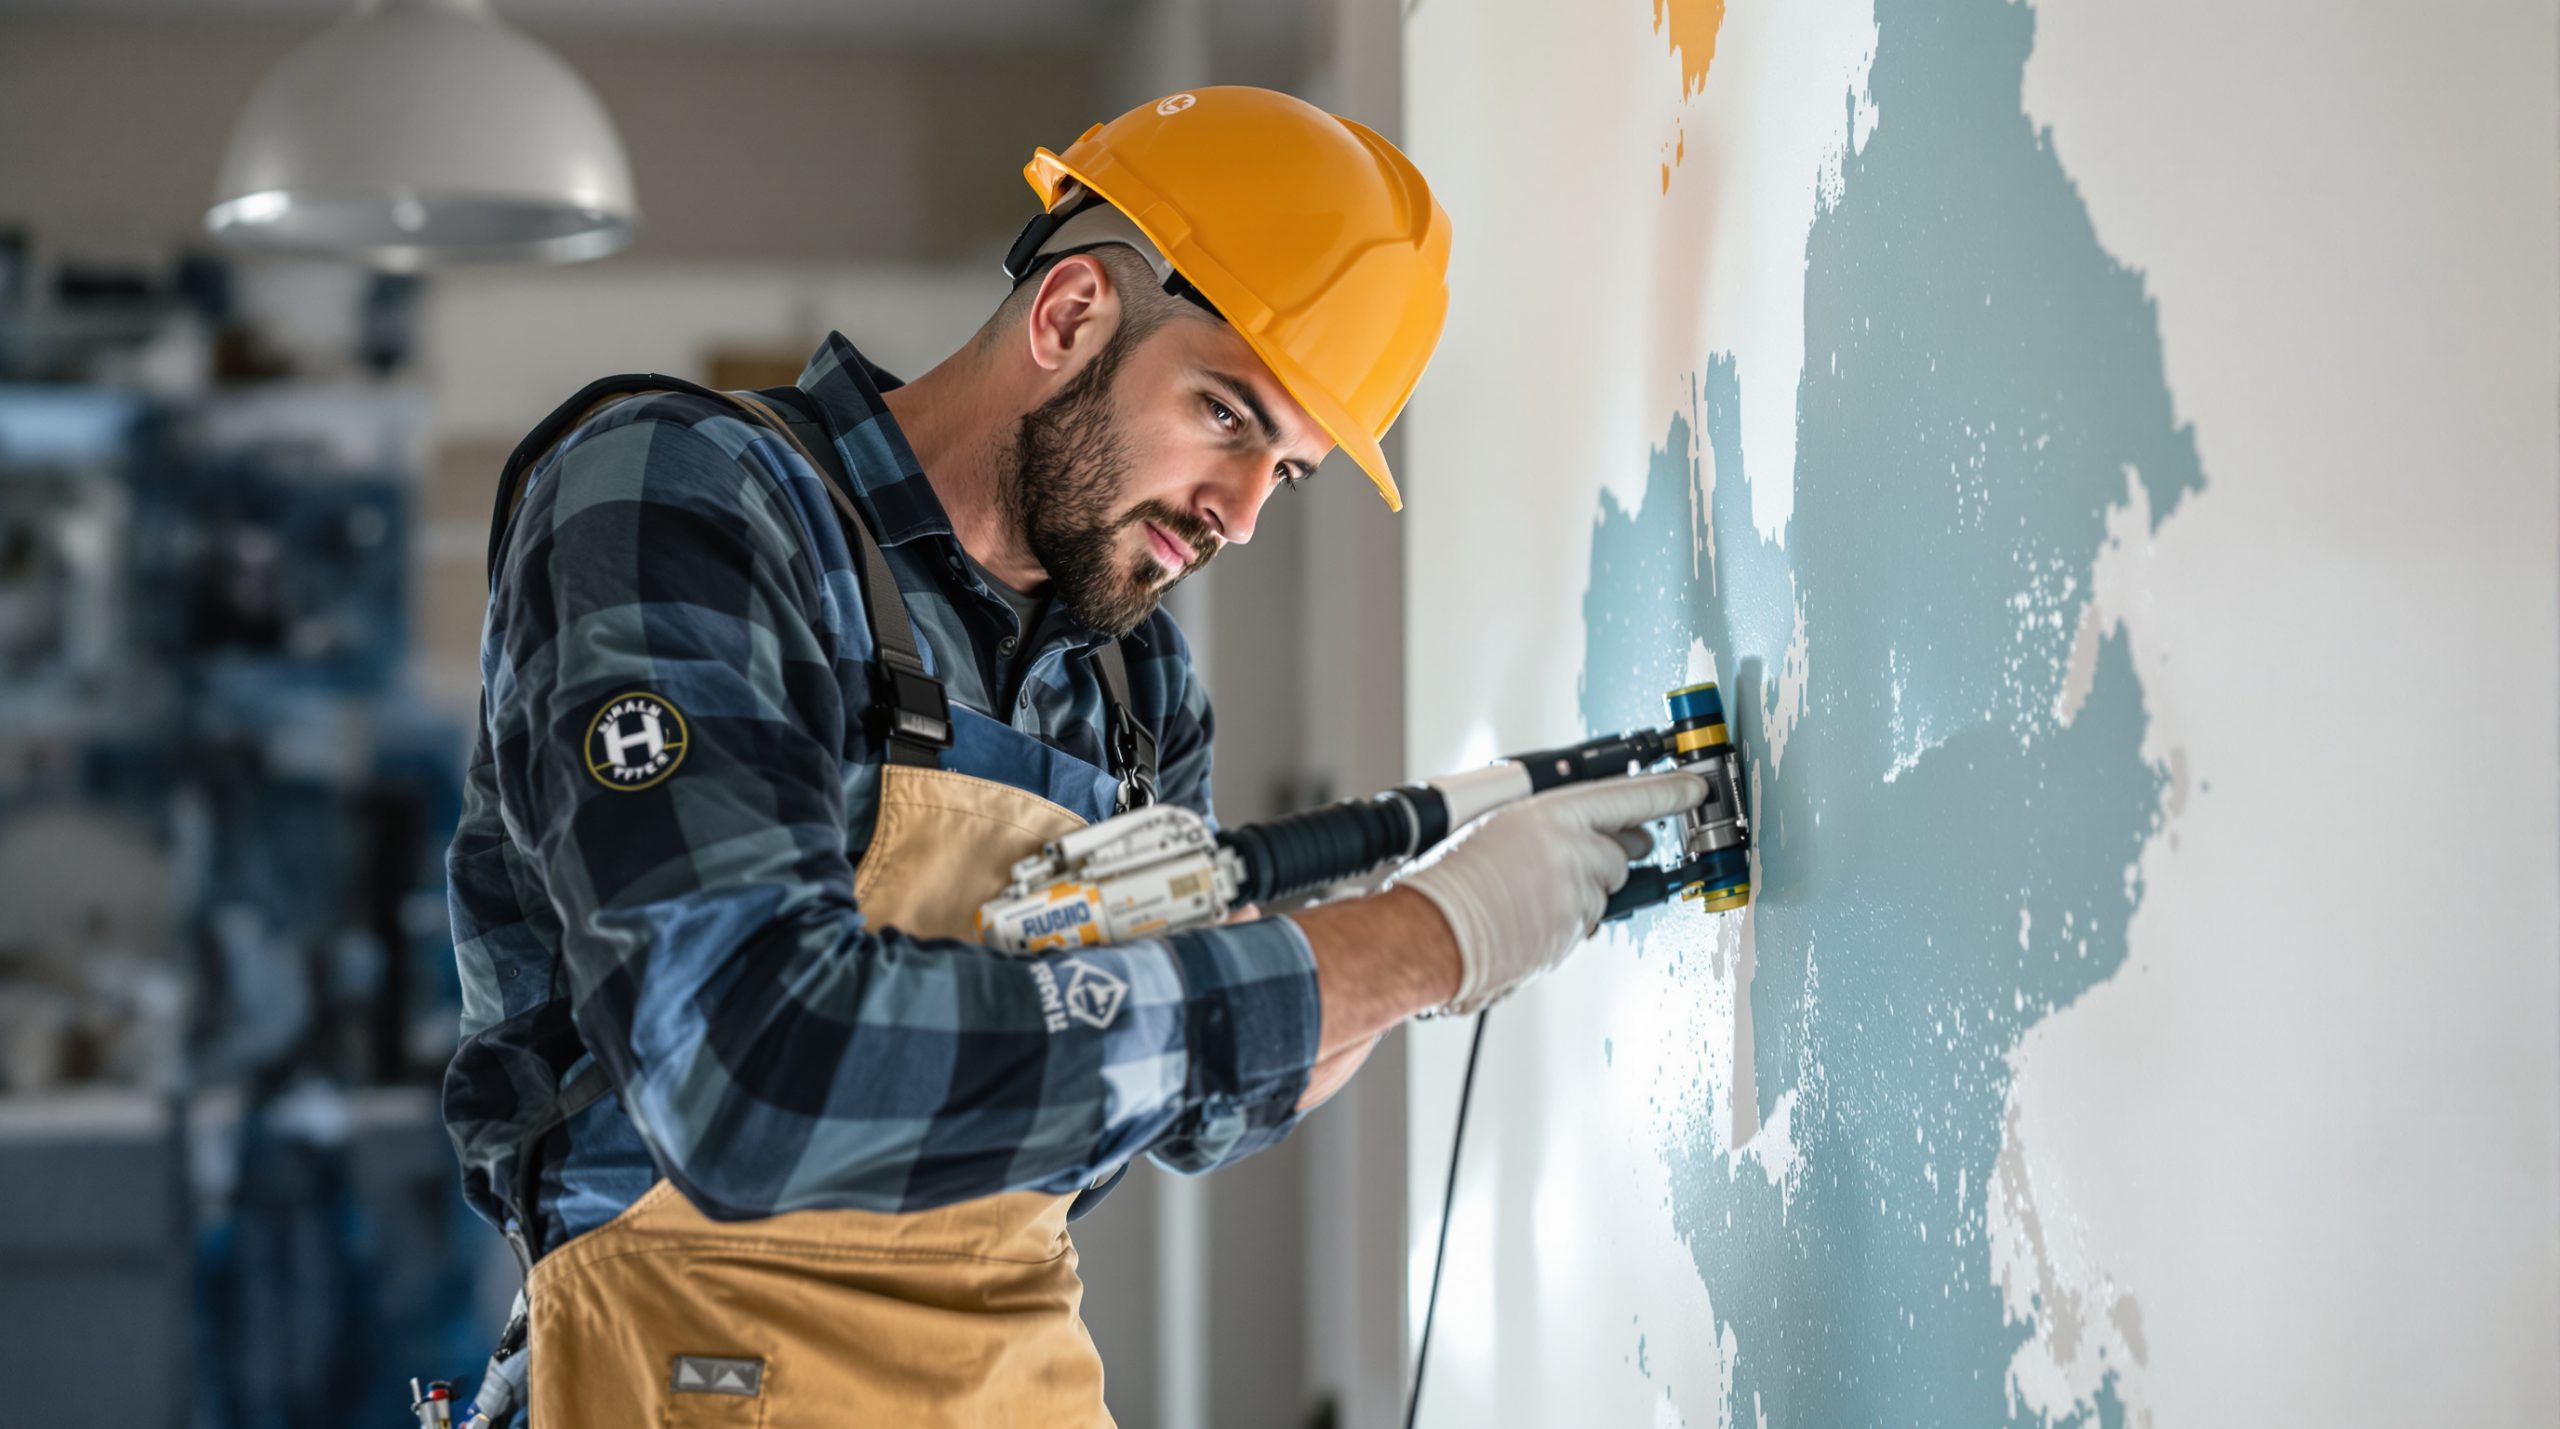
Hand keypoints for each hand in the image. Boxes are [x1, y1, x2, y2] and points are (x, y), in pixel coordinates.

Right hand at [1386, 771, 1706, 1014]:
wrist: (1432, 932)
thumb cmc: (1450, 879)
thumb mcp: (1495, 826)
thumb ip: (1547, 827)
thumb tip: (1579, 833)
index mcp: (1551, 814)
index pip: (1628, 797)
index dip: (1667, 791)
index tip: (1694, 788)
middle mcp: (1573, 852)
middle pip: (1620, 852)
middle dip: (1608, 857)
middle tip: (1576, 861)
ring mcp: (1578, 896)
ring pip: (1602, 892)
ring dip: (1580, 893)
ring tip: (1529, 896)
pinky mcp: (1574, 933)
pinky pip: (1585, 923)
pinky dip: (1565, 921)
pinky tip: (1528, 917)